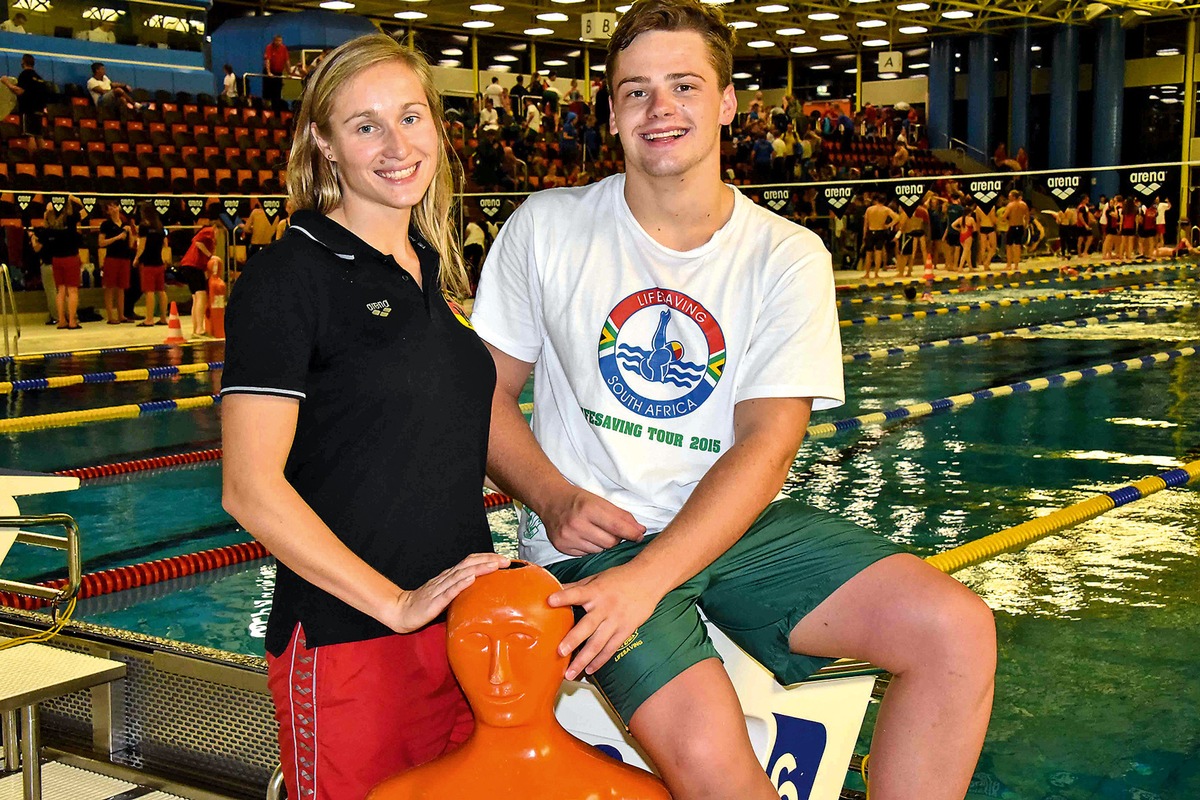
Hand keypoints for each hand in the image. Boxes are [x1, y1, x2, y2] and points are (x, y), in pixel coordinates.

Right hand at [382, 552, 508, 633]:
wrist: (400, 611)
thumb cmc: (423, 604)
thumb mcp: (445, 594)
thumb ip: (460, 589)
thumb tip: (481, 588)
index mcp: (449, 577)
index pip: (470, 562)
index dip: (487, 558)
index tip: (504, 559)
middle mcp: (445, 579)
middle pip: (469, 565)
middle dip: (488, 561)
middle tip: (506, 560)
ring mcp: (439, 589)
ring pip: (461, 575)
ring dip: (479, 569)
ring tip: (494, 565)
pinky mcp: (433, 602)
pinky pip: (448, 592)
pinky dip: (460, 584)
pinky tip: (470, 579)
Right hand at [538, 485, 644, 556]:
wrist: (550, 500)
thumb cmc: (578, 500)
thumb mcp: (600, 501)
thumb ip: (621, 516)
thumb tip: (640, 531)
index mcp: (588, 508)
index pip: (616, 526)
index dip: (631, 533)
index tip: (639, 536)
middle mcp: (576, 523)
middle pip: (609, 542)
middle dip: (615, 538)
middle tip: (612, 531)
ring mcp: (568, 537)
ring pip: (599, 550)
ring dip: (602, 544)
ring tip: (596, 533)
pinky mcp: (561, 547)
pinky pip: (586, 554)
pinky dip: (590, 548)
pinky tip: (585, 538)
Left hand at [548, 562, 663, 679]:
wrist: (648, 580)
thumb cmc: (619, 578)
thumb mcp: (596, 578)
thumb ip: (576, 587)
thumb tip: (553, 587)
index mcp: (595, 591)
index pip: (577, 593)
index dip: (564, 597)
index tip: (550, 601)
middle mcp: (605, 607)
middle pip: (587, 626)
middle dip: (573, 640)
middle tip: (560, 652)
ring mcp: (616, 621)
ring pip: (598, 643)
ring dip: (584, 659)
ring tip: (571, 673)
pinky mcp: (626, 630)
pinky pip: (611, 648)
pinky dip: (600, 660)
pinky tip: (589, 670)